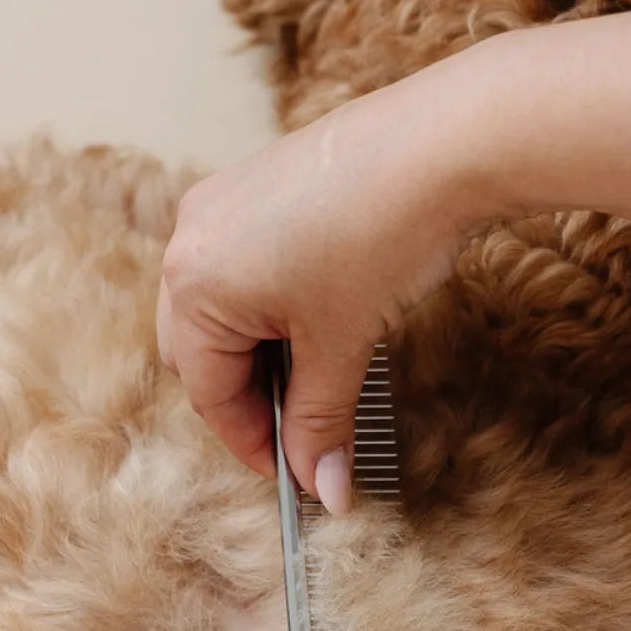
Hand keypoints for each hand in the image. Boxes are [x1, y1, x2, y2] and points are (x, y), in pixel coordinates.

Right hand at [157, 60, 492, 509]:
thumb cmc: (380, 237)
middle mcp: (190, 238)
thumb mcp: (342, 345)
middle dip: (246, 397)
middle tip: (299, 432)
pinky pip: (240, 265)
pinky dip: (269, 307)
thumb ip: (320, 421)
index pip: (206, 390)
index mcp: (194, 284)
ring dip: (259, 352)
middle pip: (198, 349)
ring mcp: (220, 204)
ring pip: (219, 307)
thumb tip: (321, 486)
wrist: (440, 144)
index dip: (250, 441)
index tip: (293, 472)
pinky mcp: (256, 183)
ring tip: (316, 377)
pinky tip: (317, 318)